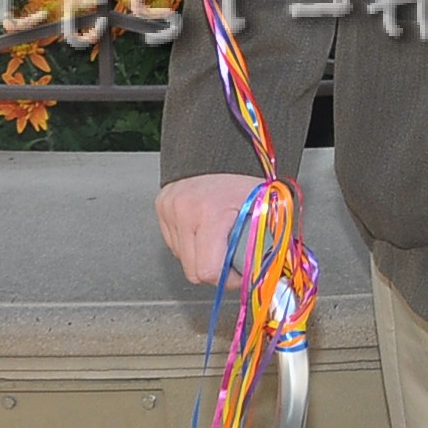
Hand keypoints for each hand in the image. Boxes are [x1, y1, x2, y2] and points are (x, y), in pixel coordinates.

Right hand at [157, 171, 273, 285]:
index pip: (208, 270)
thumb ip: (263, 242)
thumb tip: (266, 273)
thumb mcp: (263, 208)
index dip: (227, 280)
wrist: (222, 147)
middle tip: (232, 260)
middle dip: (215, 271)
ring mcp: (169, 209)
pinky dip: (190, 243)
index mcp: (210, 212)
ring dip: (201, 256)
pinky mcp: (161, 207)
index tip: (240, 277)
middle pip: (193, 270)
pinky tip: (205, 229)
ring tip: (219, 238)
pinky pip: (174, 243)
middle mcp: (184, 211)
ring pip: (182, 259)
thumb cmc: (246, 175)